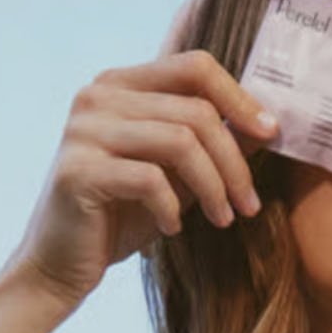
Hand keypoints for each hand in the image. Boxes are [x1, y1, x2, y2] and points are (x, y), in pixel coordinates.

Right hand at [0, 50, 279, 317]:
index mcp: (120, 84)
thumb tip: (269, 125)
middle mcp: (97, 96)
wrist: (60, 265)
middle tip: (249, 204)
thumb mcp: (177, 176)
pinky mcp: (78, 171)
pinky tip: (171, 229)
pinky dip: (172, 208)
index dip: (240, 98)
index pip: (195, 66)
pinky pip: (150, 180)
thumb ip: (213, 144)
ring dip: (213, 187)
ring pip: (180, 143)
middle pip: (196, 111)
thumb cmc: (122, 217)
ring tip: (223, 220)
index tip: (271, 136)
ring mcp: (83, 130)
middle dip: (234, 162)